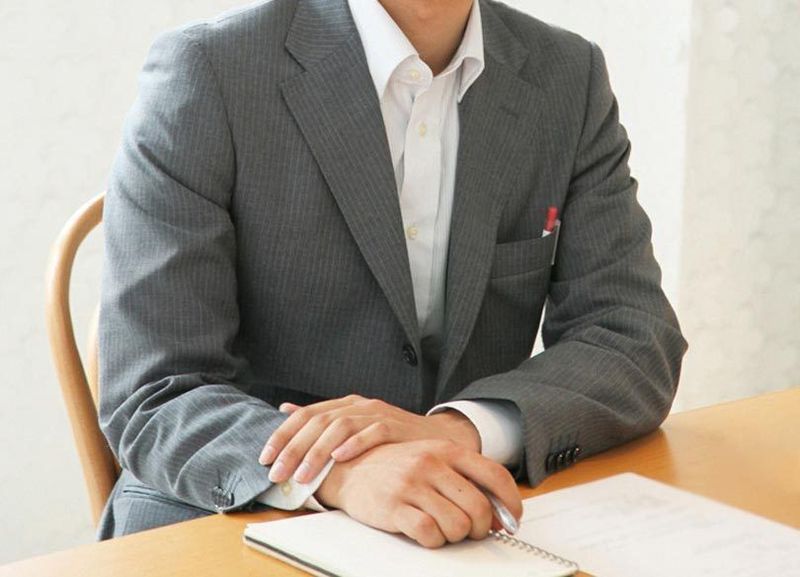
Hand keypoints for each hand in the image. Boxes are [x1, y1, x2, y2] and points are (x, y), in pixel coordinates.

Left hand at [259, 394, 480, 483]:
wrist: (438, 440)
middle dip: (293, 448)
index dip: (282, 435)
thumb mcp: (354, 427)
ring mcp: (378, 413)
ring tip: (303, 475)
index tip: (264, 459)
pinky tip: (339, 458)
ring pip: (340, 426)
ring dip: (318, 451)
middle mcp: (358, 405)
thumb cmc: (391, 440)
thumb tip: (285, 409)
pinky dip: (355, 443)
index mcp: (344, 405)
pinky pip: (373, 431)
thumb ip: (322, 419)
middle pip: (318, 421)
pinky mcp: (397, 425)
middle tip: (278, 473)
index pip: (305, 415)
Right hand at [315, 439, 522, 547]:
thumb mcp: (432, 459)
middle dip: (481, 527)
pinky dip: (433, 540)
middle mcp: (431, 463)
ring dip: (455, 535)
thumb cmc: (395, 466)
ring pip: (458, 525)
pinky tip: (425, 532)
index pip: (495, 475)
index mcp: (446, 450)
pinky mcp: (394, 506)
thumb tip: (499, 511)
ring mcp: (412, 484)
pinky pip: (430, 534)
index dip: (511, 502)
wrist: (347, 467)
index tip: (512, 518)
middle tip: (470, 530)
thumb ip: (464, 478)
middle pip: (479, 507)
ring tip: (442, 528)